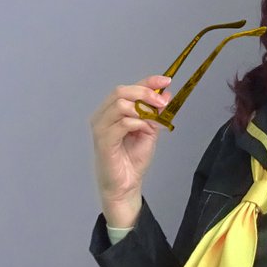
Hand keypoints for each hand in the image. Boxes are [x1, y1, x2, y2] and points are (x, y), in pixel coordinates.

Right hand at [89, 75, 172, 208]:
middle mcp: (102, 116)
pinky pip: (122, 123)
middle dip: (145, 93)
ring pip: (120, 104)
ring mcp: (100, 127)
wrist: (126, 185)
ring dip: (142, 109)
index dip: (147, 81)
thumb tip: (165, 95)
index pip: (128, 88)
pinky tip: (145, 129)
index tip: (166, 80)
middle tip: (162, 102)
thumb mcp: (149, 131)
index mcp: (111, 111)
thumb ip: (154, 113)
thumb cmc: (133, 160)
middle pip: (121, 91)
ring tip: (154, 120)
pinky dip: (137, 123)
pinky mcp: (103, 141)